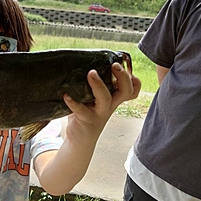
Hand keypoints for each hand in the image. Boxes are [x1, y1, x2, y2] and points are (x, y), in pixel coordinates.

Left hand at [34, 63, 140, 195]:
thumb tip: (80, 61)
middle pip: (125, 91)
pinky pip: (81, 110)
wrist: (80, 140)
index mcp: (113, 99)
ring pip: (106, 99)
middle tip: (114, 65)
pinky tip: (66, 95)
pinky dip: (73, 102)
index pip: (132, 90)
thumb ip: (92, 84)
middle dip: (123, 77)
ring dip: (99, 85)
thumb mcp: (92, 98)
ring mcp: (99, 113)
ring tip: (91, 73)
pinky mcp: (87, 120)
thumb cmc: (85, 113)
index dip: (134, 80)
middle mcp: (110, 105)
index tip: (126, 66)